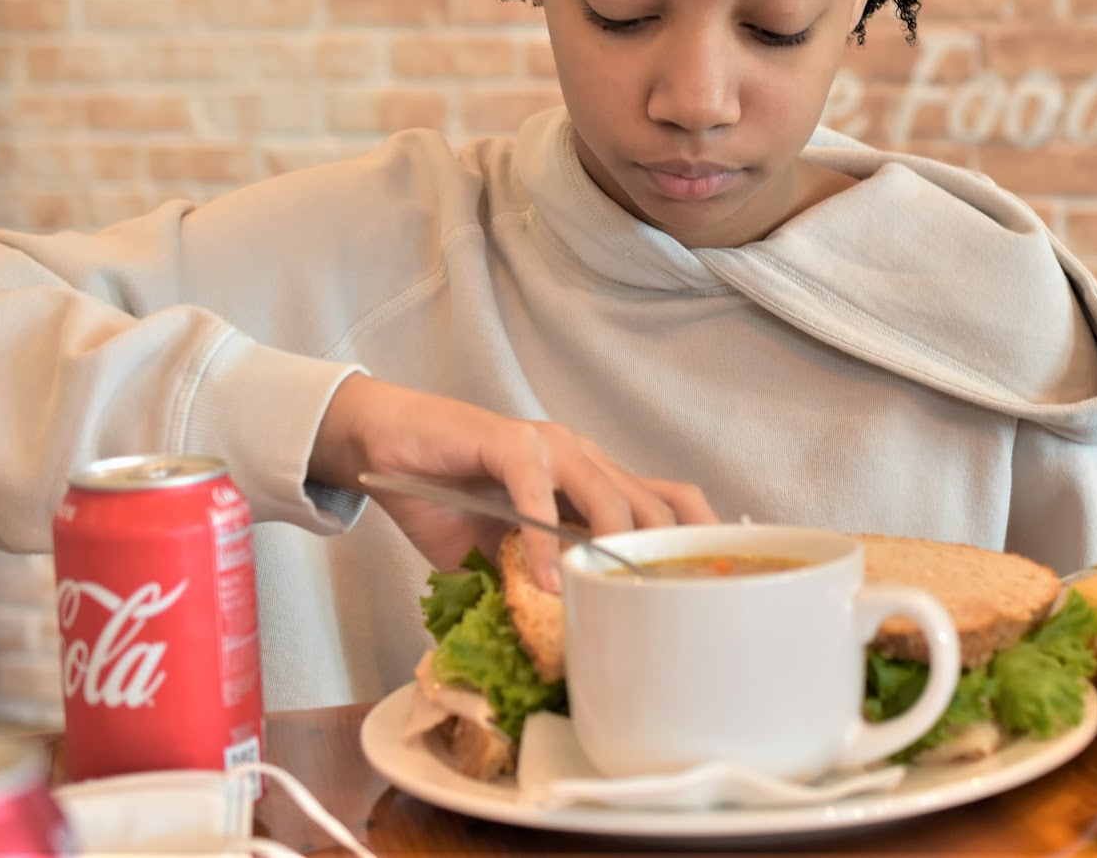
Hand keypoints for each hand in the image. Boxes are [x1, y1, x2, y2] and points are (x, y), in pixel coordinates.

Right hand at [309, 375, 716, 589]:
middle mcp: (586, 460)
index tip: (712, 592)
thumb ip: (535, 587)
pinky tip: (545, 579)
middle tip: (660, 615)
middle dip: (665, 562)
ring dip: (614, 552)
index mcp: (597, 482)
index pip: (672, 505)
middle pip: (656, 508)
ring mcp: (551, 447)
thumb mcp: (502, 556)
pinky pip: (537, 491)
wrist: (384, 444)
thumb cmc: (447, 497)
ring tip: (609, 598)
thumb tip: (564, 652)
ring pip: (610, 497)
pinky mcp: (507, 443)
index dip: (700, 542)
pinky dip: (544, 541)